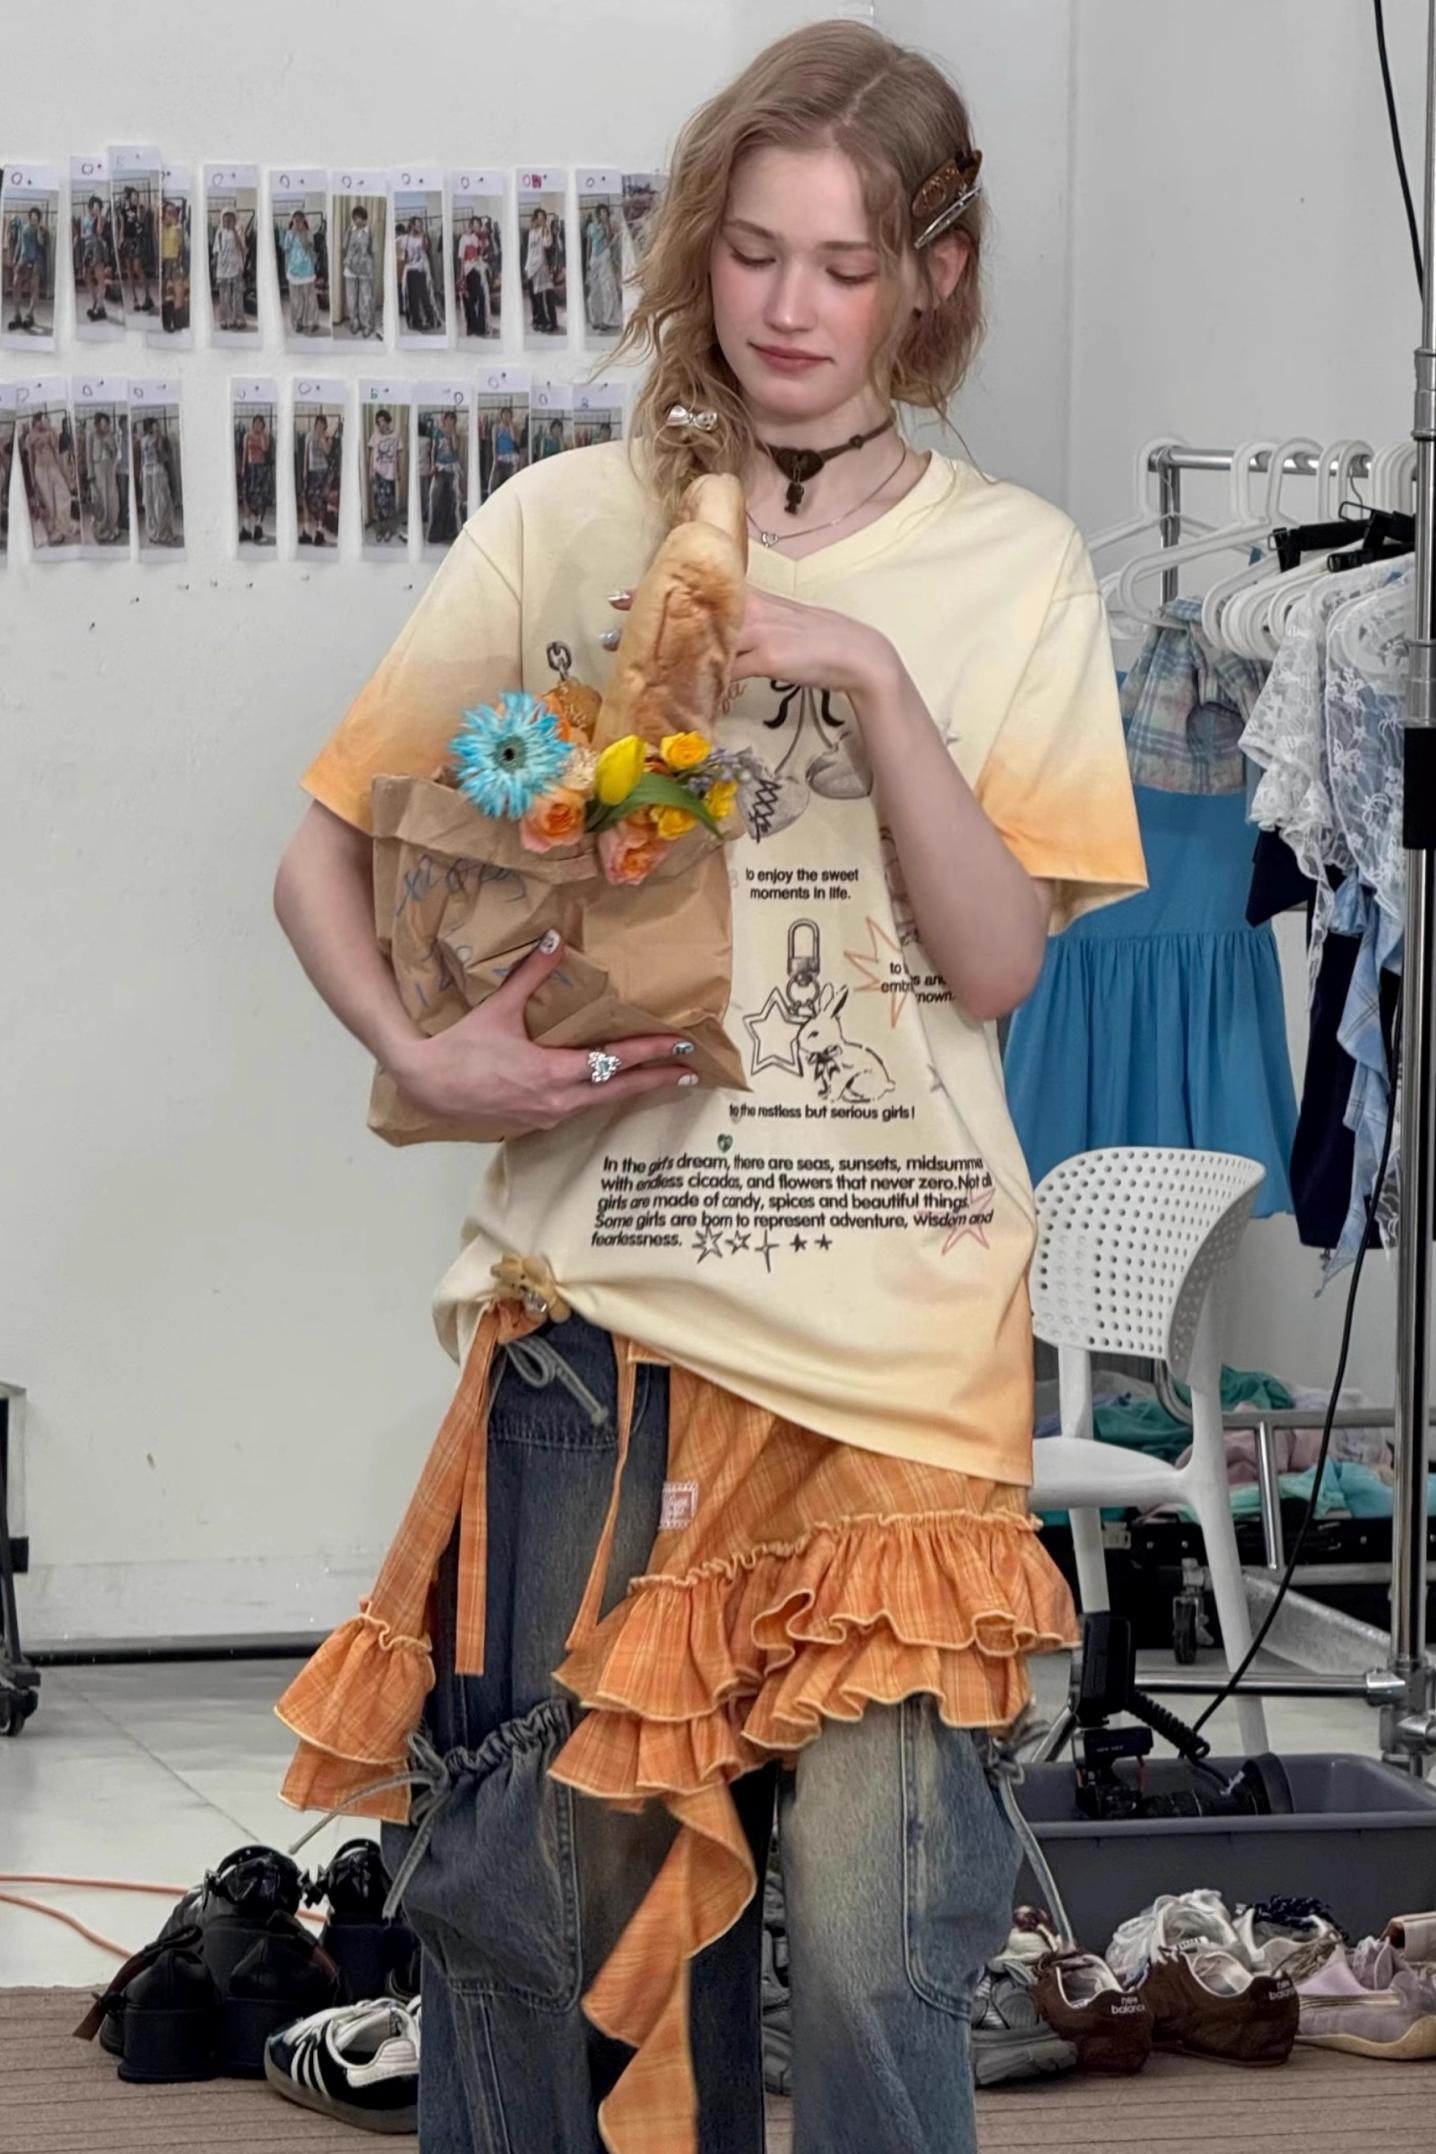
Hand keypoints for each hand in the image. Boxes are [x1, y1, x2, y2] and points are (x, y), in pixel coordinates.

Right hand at [391, 932, 698, 1133]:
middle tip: (690, 1073)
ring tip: (659, 1079)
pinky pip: (581, 1108)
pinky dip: (603, 1096)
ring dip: (631, 1090)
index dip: (648, 1053)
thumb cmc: (461, 1048)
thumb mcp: (498, 1010)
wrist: (427, 1086)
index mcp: (553, 1074)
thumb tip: (555, 940)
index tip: (679, 1047)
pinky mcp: (537, 1122)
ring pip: (601, 1103)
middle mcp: (558, 1101)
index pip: (613, 1061)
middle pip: (619, 1091)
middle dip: (656, 1080)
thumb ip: (531, 976)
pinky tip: (611, 1087)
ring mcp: (548, 1116)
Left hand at [608, 589, 897, 703]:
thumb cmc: (814, 644)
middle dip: (652, 609)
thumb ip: (742, 635)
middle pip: (693, 605)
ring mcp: (758, 630)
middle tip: (611, 613)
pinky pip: (729, 667)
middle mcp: (750, 608)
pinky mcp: (768, 655)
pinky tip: (682, 689)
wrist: (855, 653)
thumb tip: (711, 649)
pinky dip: (707, 678)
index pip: (699, 588)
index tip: (621, 593)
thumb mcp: (774, 631)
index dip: (660, 588)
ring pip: (704, 634)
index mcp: (751, 598)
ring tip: (633, 655)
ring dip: (669, 645)